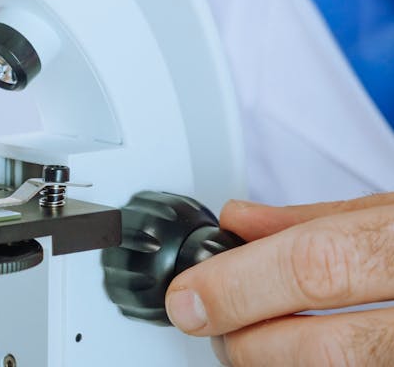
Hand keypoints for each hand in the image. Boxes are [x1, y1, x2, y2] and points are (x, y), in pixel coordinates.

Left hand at [164, 192, 393, 365]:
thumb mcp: (388, 210)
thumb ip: (315, 218)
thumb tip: (238, 223)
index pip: (310, 267)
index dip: (237, 286)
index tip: (188, 297)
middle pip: (325, 347)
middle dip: (249, 339)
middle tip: (209, 322)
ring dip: (276, 359)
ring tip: (249, 337)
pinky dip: (312, 366)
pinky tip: (291, 349)